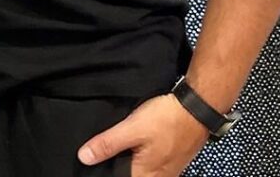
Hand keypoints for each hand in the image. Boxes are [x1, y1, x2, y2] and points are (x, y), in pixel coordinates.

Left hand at [78, 94, 207, 175]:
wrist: (195, 108)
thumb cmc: (166, 119)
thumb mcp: (132, 129)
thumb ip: (108, 144)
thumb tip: (84, 158)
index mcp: (147, 176)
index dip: (107, 174)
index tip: (95, 168)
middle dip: (118, 169)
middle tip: (102, 158)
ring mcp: (168, 170)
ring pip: (142, 174)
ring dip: (129, 165)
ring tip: (116, 153)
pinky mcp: (172, 160)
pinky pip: (152, 167)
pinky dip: (140, 161)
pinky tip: (133, 149)